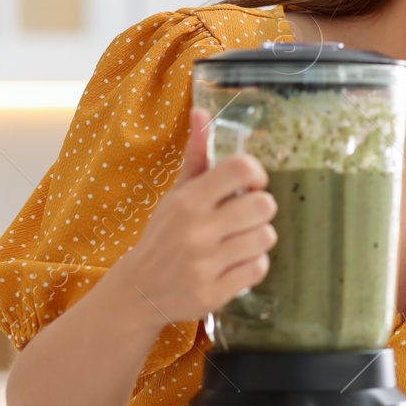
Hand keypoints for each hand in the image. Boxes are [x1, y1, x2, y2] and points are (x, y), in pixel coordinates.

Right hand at [114, 106, 276, 329]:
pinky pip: (259, 268)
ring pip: (266, 237)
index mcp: (188, 200)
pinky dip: (253, 265)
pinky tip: (235, 264)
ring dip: (258, 238)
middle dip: (261, 209)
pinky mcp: (214, 292)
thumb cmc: (164, 235)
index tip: (251, 184)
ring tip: (239, 241)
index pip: (240, 169)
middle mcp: (196, 230)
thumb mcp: (176, 194)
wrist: (139, 290)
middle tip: (246, 216)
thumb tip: (202, 112)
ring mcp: (205, 263)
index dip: (256, 173)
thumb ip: (196, 156)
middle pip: (264, 205)